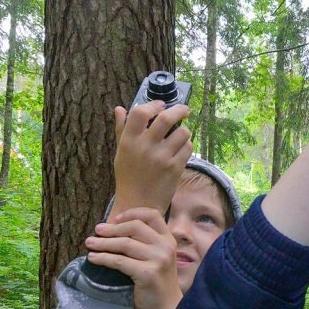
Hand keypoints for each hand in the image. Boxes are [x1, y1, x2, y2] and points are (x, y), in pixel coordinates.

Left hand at [85, 207, 181, 308]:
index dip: (132, 213)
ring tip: (90, 243)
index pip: (152, 215)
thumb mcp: (158, 260)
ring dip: (103, 242)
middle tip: (96, 231)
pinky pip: (119, 261)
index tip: (116, 218)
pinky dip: (103, 258)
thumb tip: (114, 231)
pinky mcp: (147, 273)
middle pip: (134, 227)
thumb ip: (146, 246)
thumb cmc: (158, 287)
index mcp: (169, 240)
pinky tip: (93, 258)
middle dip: (112, 228)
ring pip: (125, 243)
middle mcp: (165, 247)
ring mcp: (158, 260)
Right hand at [109, 100, 192, 220]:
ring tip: (180, 136)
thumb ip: (121, 129)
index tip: (161, 104)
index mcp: (129, 141)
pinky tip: (180, 150)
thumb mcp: (121, 152)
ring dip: (184, 131)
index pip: (141, 112)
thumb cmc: (128, 177)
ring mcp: (161, 158)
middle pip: (166, 118)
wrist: (138, 204)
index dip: (153, 104)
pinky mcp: (175, 168)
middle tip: (184, 110)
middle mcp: (145, 147)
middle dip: (179, 110)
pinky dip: (187, 145)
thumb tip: (120, 109)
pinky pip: (188, 148)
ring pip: (182, 132)